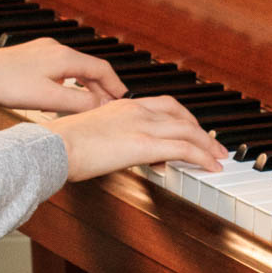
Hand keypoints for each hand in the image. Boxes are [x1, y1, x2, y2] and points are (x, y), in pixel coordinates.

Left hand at [0, 38, 127, 111]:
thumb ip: (77, 103)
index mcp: (64, 57)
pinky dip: (69, 83)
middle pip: (89, 68)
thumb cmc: (5, 84)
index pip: (102, 69)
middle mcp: (56, 49)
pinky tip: (62, 97)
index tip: (124, 100)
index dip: (116, 86)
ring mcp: (43, 51)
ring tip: (89, 105)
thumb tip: (101, 106)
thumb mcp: (47, 99)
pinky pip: (59, 69)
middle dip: (101, 88)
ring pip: (74, 69)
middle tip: (109, 107)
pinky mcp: (31, 58)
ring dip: (85, 86)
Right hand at [45, 94, 229, 182]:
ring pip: (188, 130)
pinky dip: (202, 157)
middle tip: (214, 145)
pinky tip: (211, 167)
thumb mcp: (88, 135)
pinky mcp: (144, 144)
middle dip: (201, 130)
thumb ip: (108, 141)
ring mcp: (142, 125)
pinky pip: (184, 148)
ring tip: (219, 158)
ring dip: (208, 145)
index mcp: (122, 105)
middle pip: (181, 115)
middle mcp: (136, 110)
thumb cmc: (60, 145)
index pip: (163, 105)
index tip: (192, 130)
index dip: (183, 118)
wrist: (52, 146)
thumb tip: (112, 155)